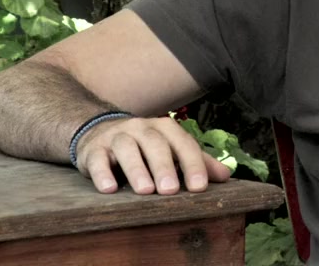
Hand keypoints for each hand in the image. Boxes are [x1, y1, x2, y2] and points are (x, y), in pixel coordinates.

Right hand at [75, 116, 231, 194]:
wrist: (100, 132)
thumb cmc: (145, 147)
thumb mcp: (171, 150)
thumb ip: (197, 162)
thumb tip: (226, 177)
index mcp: (165, 128)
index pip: (183, 144)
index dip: (193, 164)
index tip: (199, 187)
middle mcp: (141, 128)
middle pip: (155, 144)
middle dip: (164, 166)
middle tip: (171, 190)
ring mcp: (116, 137)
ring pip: (127, 149)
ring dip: (136, 169)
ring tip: (145, 190)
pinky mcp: (92, 150)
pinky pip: (96, 159)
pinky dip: (102, 173)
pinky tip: (108, 189)